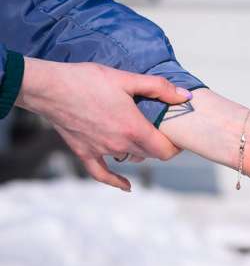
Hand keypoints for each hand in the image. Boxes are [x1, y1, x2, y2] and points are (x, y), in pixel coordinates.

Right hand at [17, 58, 189, 190]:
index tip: (178, 137)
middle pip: (151, 155)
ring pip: (130, 159)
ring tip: (143, 139)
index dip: (176, 146)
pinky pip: (102, 174)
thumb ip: (159, 88)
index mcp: (133, 129)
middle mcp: (120, 144)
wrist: (49, 87)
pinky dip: (115, 181)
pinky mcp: (84, 152)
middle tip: (163, 132)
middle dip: (160, 146)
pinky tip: (127, 187)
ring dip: (140, 152)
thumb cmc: (87, 80)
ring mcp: (101, 151)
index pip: (166, 151)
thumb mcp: (126, 79)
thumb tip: (185, 97)